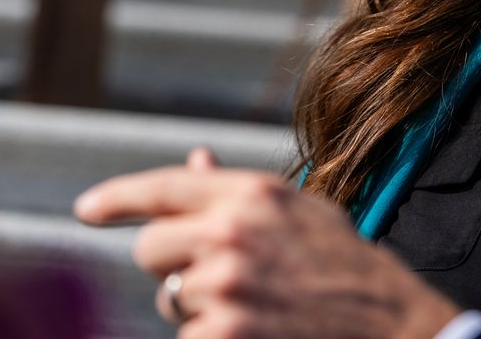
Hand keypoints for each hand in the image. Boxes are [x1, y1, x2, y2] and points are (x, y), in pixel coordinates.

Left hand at [74, 148, 462, 338]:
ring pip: (170, 299)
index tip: (87, 210)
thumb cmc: (346, 269)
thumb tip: (193, 159)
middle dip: (173, 267)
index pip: (163, 186)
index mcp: (252, 193)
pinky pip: (187, 337)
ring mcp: (225, 287)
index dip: (118, 198)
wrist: (393, 328)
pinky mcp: (223, 334)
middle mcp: (232, 233)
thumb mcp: (300, 213)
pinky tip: (253, 331)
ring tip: (253, 308)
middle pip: (150, 248)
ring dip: (198, 310)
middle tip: (219, 279)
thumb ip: (240, 192)